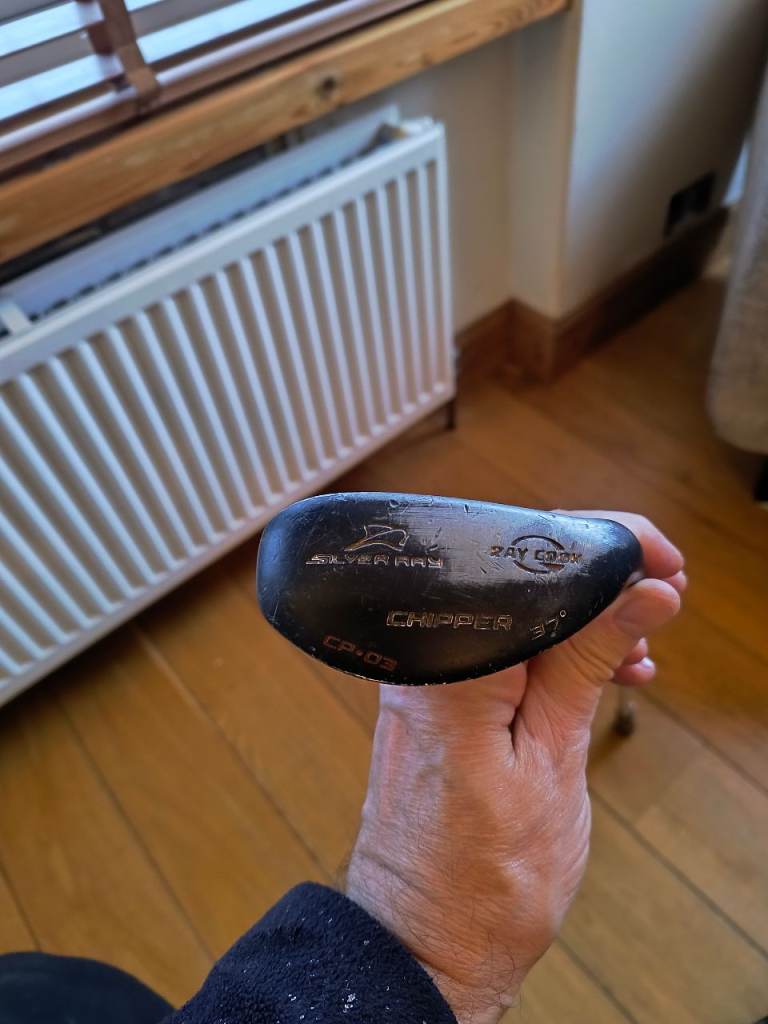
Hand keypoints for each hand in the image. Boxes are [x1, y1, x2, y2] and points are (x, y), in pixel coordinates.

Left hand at [346, 511, 684, 1023]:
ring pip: (518, 611)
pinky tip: (606, 669)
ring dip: (585, 617)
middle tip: (662, 597)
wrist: (424, 940)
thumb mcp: (553, 762)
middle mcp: (426, 658)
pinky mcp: (439, 698)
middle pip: (520, 577)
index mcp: (451, 664)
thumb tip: (640, 592)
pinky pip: (503, 649)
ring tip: (641, 644)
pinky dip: (556, 651)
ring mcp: (427, 676)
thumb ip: (586, 665)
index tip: (658, 561)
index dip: (602, 547)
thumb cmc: (481, 876)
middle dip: (599, 577)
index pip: (528, 563)